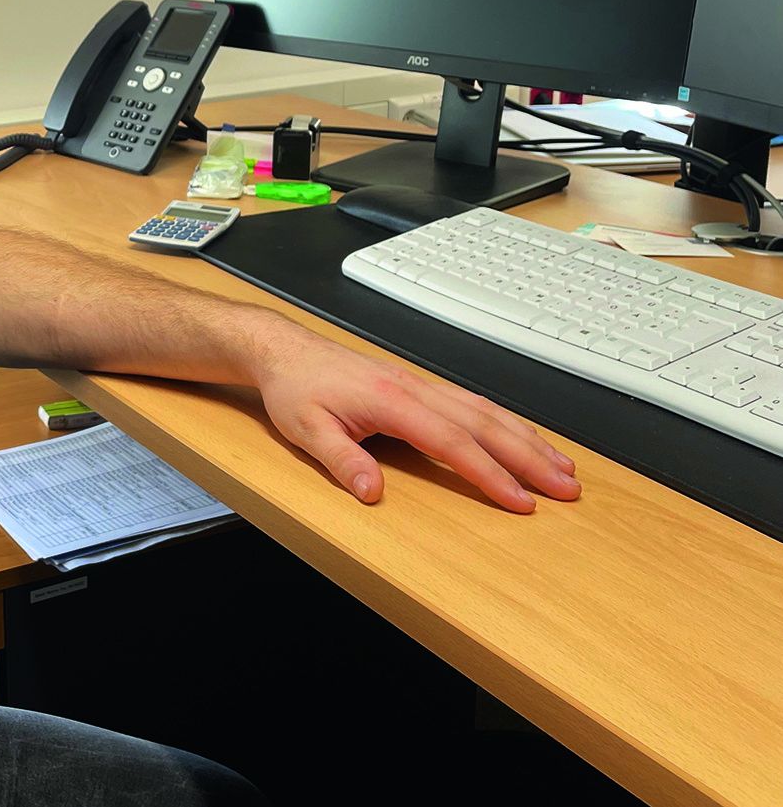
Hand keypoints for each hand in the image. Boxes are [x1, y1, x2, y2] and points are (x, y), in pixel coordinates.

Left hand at [248, 321, 580, 511]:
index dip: (489, 474)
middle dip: (529, 457)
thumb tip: (373, 493)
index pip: (452, 442)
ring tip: (563, 467)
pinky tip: (522, 437)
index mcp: (390, 400)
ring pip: (485, 411)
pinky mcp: (417, 386)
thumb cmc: (295, 388)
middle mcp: (414, 388)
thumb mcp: (305, 429)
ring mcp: (419, 384)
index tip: (521, 501)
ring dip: (526, 438)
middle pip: (484, 424)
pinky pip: (472, 404)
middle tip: (568, 488)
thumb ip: (341, 461)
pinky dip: (504, 422)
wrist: (284, 350)